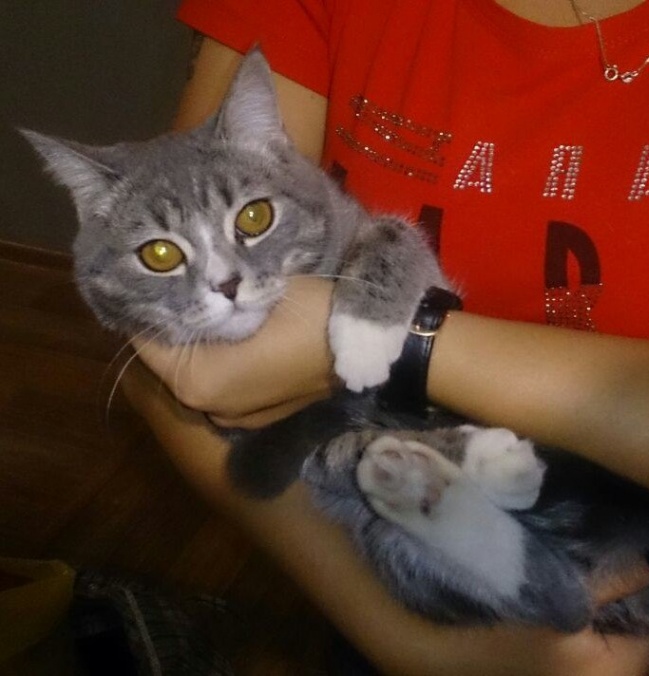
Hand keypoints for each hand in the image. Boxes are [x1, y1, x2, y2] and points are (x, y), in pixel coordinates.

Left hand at [132, 276, 336, 426]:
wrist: (368, 345)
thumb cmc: (307, 314)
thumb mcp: (249, 291)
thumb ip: (203, 294)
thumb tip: (172, 284)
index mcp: (197, 381)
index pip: (145, 340)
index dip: (147, 306)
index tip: (155, 278)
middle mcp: (209, 406)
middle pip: (171, 359)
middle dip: (175, 325)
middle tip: (184, 286)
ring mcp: (236, 416)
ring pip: (200, 372)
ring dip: (201, 344)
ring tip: (213, 308)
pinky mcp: (261, 414)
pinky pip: (226, 383)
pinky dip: (225, 361)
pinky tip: (240, 334)